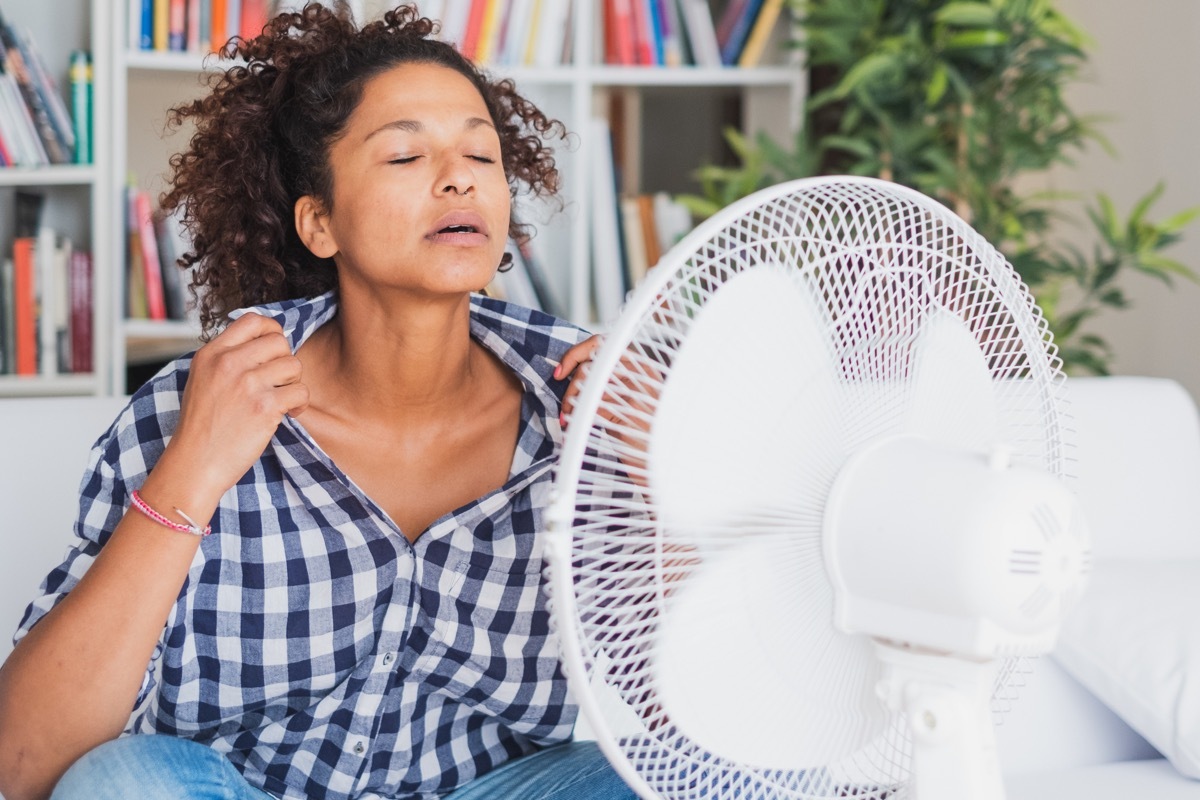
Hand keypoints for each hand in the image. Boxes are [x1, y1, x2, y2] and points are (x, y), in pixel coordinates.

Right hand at [163, 313, 308, 506]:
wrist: (195, 463)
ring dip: (294, 383)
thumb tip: (264, 343)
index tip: (273, 352)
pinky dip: (300, 404)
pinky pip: (301, 391)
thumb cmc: (202, 426)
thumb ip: (227, 359)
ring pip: (294, 364)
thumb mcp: (202, 380)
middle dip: (285, 361)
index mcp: (211, 353)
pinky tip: (289, 413)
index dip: (271, 331)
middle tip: (278, 383)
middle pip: (279, 341)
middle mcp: (229, 363)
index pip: (252, 320)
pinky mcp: (265, 407)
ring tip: (282, 400)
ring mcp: (247, 384)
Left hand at [555, 334, 660, 486]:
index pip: (601, 342)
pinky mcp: (630, 409)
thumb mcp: (627, 402)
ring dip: (571, 403)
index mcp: (642, 366)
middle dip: (571, 386)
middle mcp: (642, 372)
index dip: (575, 353)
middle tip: (565, 408)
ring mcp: (638, 389)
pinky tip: (574, 427)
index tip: (559, 373)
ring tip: (569, 420)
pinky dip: (576, 416)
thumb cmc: (639, 437)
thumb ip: (610, 381)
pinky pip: (590, 404)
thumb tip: (574, 370)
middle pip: (591, 363)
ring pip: (588, 382)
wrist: (658, 467)